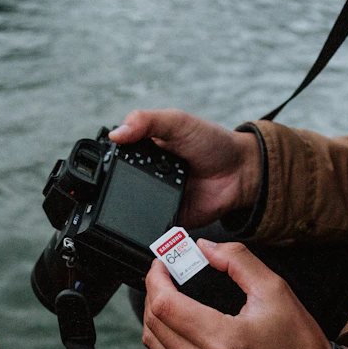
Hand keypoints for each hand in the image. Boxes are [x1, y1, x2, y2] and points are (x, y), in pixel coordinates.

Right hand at [109, 110, 260, 227]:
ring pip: (132, 208)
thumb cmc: (212, 142)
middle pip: (119, 186)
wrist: (240, 171)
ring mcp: (156, 199)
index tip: (107, 163)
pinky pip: (151, 227)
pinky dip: (150, 225)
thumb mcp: (176, 121)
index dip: (108, 161)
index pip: (116, 158)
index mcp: (144, 151)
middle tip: (133, 180)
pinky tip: (152, 217)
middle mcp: (146, 176)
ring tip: (148, 196)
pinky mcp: (167, 220)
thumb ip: (146, 121)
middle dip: (119, 187)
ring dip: (133, 206)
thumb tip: (116, 134)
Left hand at [142, 240, 331, 348]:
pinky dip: (170, 343)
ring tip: (173, 301)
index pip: (165, 305)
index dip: (156, 278)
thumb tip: (205, 248)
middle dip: (154, 293)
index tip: (161, 265)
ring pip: (155, 347)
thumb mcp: (275, 290)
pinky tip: (186, 330)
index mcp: (223, 341)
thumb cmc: (299, 347)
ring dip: (158, 318)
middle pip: (154, 324)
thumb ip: (238, 261)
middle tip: (166, 278)